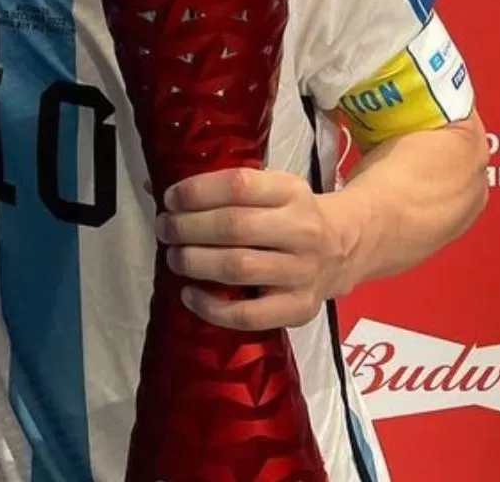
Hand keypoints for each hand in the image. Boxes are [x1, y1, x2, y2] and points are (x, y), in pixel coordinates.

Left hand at [154, 167, 357, 330]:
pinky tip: (190, 295)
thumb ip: (221, 189)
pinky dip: (213, 308)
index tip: (170, 199)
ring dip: (195, 262)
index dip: (197, 192)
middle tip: (165, 229)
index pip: (239, 185)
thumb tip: (152, 188)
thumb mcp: (269, 188)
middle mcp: (302, 230)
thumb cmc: (291, 214)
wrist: (346, 247)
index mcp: (292, 192)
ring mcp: (304, 272)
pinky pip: (250, 314)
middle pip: (234, 227)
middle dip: (188, 228)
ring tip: (174, 258)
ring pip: (239, 267)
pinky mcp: (300, 308)